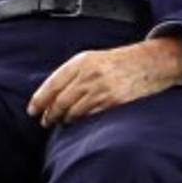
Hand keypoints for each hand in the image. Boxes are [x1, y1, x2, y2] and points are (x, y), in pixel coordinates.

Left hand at [28, 35, 181, 126]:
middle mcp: (89, 74)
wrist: (148, 63)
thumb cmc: (119, 62)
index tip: (33, 110)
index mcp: (82, 61)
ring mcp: (101, 88)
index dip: (40, 100)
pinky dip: (80, 121)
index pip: (53, 83)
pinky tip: (77, 122)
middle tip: (45, 121)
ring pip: (73, 111)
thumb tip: (51, 93)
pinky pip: (89, 116)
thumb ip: (73, 73)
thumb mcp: (93, 59)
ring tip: (60, 123)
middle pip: (60, 100)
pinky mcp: (112, 101)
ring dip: (64, 120)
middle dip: (50, 114)